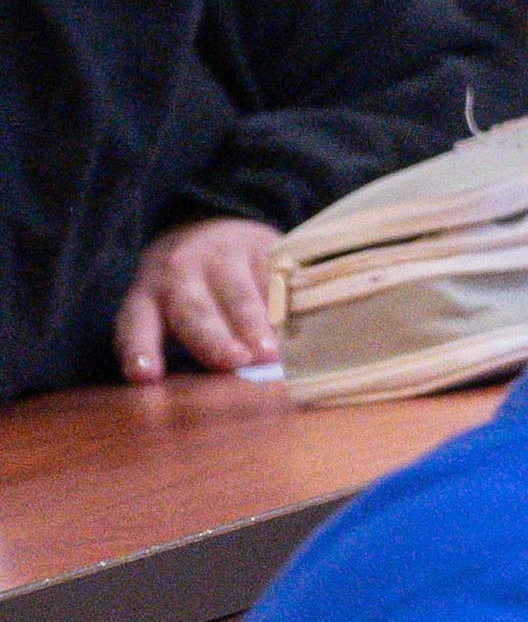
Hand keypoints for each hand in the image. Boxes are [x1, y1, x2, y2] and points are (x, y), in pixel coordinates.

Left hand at [115, 218, 281, 378]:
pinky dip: (285, 305)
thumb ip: (167, 345)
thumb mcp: (158, 308)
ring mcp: (225, 257)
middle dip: (214, 339)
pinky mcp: (263, 248)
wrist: (208, 222)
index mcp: (147, 295)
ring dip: (255, 325)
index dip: (140, 349)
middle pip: (195, 311)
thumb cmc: (182, 289)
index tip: (145, 376)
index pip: (136, 324)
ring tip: (270, 353)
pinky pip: (276, 278)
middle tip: (234, 361)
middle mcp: (181, 273)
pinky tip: (297, 326)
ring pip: (239, 295)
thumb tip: (194, 399)